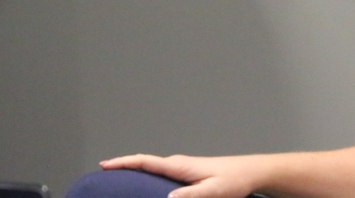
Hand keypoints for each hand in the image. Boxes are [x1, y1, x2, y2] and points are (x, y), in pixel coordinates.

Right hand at [99, 154, 266, 197]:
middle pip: (144, 162)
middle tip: (103, 172)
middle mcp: (178, 164)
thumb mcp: (214, 191)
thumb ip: (192, 196)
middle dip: (123, 166)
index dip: (123, 162)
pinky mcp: (188, 175)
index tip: (104, 164)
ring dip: (134, 170)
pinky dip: (147, 175)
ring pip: (152, 168)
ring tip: (118, 179)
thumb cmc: (234, 181)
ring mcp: (182, 168)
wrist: (251, 173)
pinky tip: (146, 186)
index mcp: (180, 166)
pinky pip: (160, 174)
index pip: (145, 161)